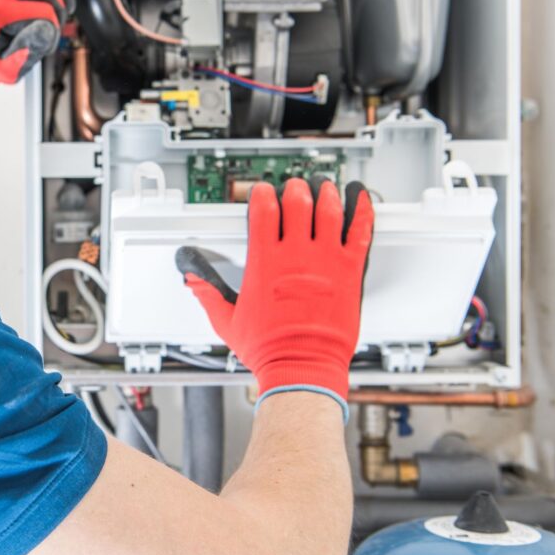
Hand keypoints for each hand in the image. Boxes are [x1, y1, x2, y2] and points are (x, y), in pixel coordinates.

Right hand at [175, 178, 373, 410]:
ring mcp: (325, 261)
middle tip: (294, 187)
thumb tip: (192, 279)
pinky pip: (360, 233)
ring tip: (323, 187)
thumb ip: (208, 294)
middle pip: (297, 202)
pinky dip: (362, 211)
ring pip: (328, 211)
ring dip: (325, 193)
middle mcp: (295, 256)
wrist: (302, 367)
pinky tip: (361, 200)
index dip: (261, 194)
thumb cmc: (269, 349)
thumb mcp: (227, 321)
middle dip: (294, 189)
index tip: (262, 192)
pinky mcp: (350, 272)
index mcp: (265, 262)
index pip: (263, 210)